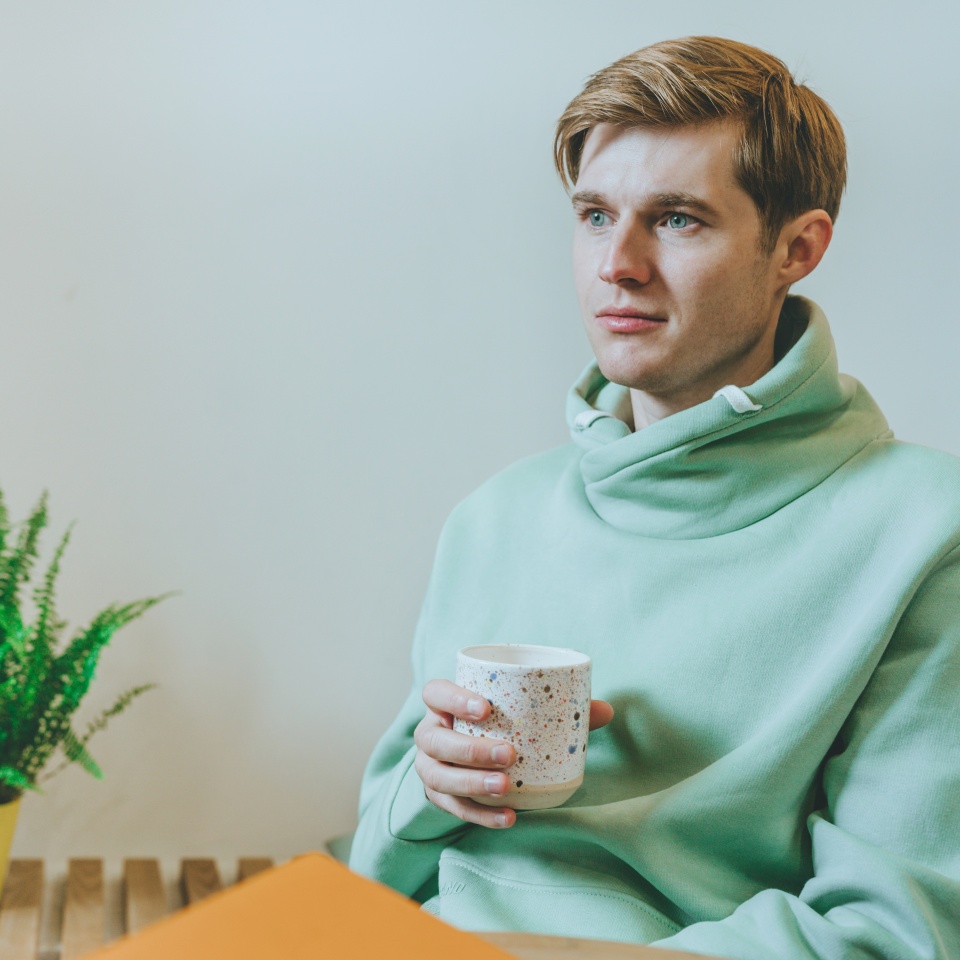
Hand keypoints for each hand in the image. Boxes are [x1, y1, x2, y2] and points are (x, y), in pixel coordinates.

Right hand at [413, 678, 613, 828]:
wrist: (471, 755)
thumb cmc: (498, 724)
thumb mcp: (517, 712)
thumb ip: (557, 708)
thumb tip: (604, 710)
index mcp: (443, 704)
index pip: (435, 692)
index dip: (454, 699)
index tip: (486, 708)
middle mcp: (429, 734)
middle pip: (435, 740)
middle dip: (470, 749)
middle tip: (507, 755)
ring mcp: (429, 767)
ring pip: (439, 777)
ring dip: (472, 783)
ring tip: (506, 788)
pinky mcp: (438, 797)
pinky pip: (454, 809)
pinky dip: (480, 815)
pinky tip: (508, 817)